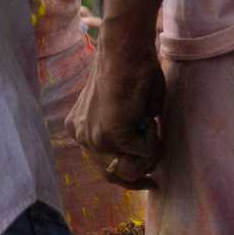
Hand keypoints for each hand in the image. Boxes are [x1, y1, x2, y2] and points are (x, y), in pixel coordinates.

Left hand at [67, 33, 166, 190]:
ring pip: (128, 169)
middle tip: (155, 177)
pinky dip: (153, 141)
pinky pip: (142, 154)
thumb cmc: (129, 78)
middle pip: (111, 176)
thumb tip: (138, 163)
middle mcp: (81, 135)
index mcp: (79, 129)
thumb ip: (122, 139)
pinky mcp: (111, 134)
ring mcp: (93, 136)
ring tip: (152, 131)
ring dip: (148, 157)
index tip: (148, 180)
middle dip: (139, 175)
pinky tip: (149, 121)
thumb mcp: (122, 115)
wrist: (124, 54)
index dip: (125, 178)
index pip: (100, 167)